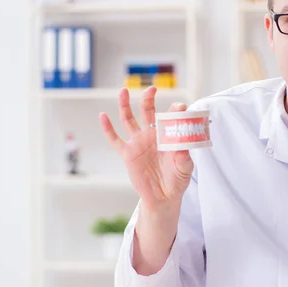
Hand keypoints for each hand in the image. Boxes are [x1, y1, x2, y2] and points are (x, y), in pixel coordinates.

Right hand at [98, 86, 193, 213]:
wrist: (164, 196)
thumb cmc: (177, 179)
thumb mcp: (185, 168)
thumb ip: (184, 157)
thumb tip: (182, 146)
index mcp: (167, 135)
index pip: (171, 117)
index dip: (175, 110)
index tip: (180, 107)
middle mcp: (152, 135)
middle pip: (147, 112)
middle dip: (149, 99)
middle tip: (152, 89)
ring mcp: (138, 143)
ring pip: (129, 120)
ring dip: (125, 105)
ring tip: (123, 91)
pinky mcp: (127, 154)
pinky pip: (115, 140)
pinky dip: (108, 128)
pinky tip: (103, 116)